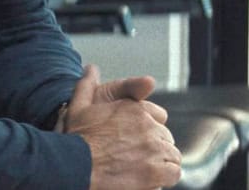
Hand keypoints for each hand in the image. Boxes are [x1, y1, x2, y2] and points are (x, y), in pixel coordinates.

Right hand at [65, 65, 181, 189]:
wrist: (75, 165)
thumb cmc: (75, 139)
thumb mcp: (78, 106)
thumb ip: (87, 85)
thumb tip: (91, 68)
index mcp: (134, 109)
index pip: (159, 116)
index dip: (150, 129)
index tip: (139, 140)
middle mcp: (147, 126)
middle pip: (165, 137)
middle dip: (156, 147)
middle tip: (139, 158)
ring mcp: (154, 148)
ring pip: (172, 155)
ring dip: (162, 162)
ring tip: (146, 170)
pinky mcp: (156, 170)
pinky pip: (174, 172)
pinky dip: (166, 177)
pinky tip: (152, 180)